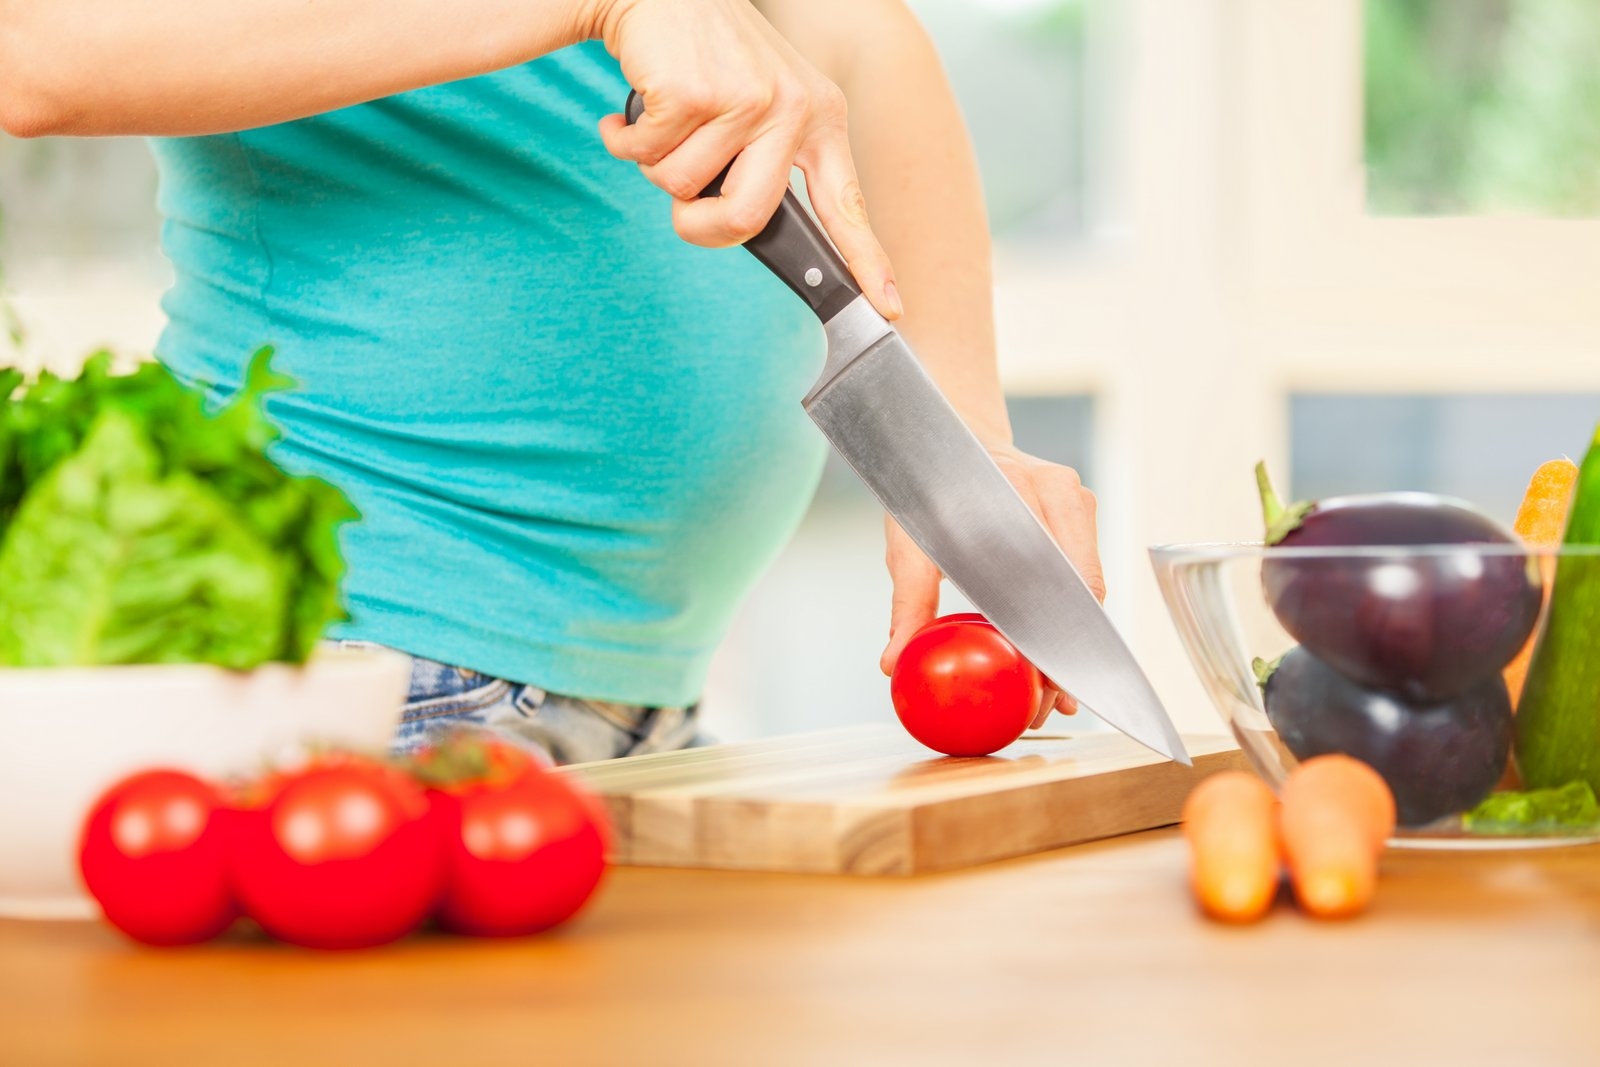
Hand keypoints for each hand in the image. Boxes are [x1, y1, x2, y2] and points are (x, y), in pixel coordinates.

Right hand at [591, 0, 901, 318]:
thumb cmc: (707, 56)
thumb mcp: (760, 104)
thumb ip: (766, 162)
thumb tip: (746, 226)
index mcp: (819, 119)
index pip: (847, 205)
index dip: (868, 263)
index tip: (891, 309)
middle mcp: (791, 108)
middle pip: (747, 218)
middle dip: (699, 226)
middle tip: (682, 207)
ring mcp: (745, 97)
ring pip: (681, 186)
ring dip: (654, 161)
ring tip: (666, 118)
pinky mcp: (694, 90)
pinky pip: (644, 154)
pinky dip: (624, 138)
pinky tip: (641, 100)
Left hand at [878, 445, 1104, 729]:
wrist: (946, 432)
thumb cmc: (924, 488)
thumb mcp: (908, 541)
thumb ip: (908, 601)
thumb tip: (893, 664)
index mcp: (1018, 493)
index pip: (1050, 582)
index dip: (1049, 642)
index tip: (1039, 689)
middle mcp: (1056, 490)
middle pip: (1078, 592)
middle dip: (1066, 656)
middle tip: (1048, 708)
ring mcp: (1074, 496)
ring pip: (1087, 587)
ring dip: (1073, 642)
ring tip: (1054, 696)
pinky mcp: (1080, 506)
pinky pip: (1082, 573)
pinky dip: (1070, 617)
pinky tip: (1057, 658)